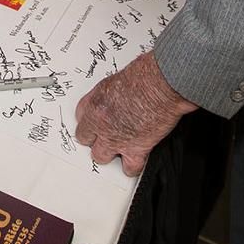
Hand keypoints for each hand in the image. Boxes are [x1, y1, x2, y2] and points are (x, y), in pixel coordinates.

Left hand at [74, 52, 196, 175]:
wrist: (162, 84)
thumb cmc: (146, 75)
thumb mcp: (117, 78)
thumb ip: (112, 95)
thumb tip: (115, 100)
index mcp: (95, 102)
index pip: (80, 116)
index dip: (90, 119)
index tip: (96, 120)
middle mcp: (101, 122)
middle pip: (85, 138)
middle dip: (96, 136)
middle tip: (106, 132)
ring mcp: (116, 138)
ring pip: (100, 156)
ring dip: (108, 152)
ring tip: (118, 146)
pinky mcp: (136, 149)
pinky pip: (129, 168)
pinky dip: (132, 166)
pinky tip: (135, 160)